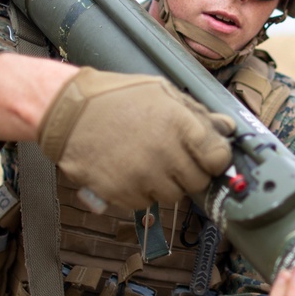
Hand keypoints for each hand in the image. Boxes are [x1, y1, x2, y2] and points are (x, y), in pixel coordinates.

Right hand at [38, 67, 234, 209]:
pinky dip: (141, 191)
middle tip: (171, 157)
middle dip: (189, 172)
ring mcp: (143, 177)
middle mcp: (165, 154)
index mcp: (180, 125)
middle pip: (198, 182)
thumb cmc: (117, 97)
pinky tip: (127, 169)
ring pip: (173, 196)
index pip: (219, 159)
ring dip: (165, 183)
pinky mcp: (122, 194)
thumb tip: (227, 128)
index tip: (206, 156)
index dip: (214, 159)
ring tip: (145, 160)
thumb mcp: (161, 92)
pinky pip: (146, 202)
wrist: (67, 112)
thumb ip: (197, 113)